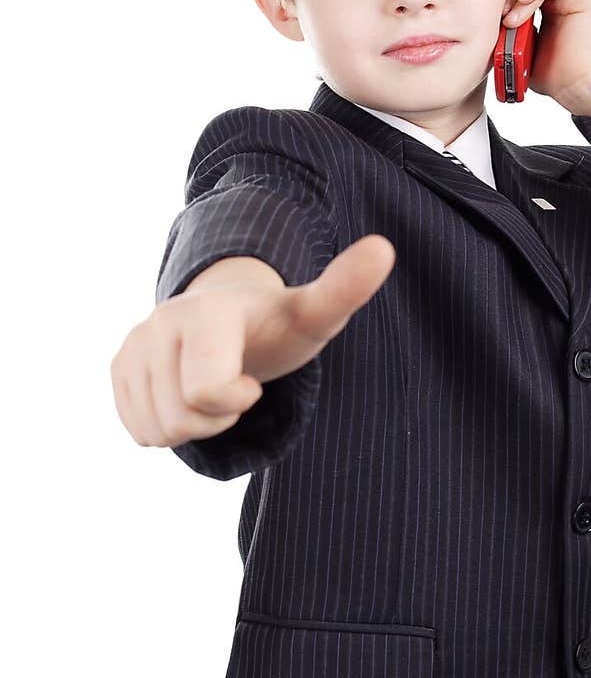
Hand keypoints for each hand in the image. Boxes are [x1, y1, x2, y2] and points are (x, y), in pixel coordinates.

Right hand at [110, 235, 395, 447]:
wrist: (237, 314)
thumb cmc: (280, 322)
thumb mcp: (315, 312)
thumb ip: (345, 287)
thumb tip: (384, 247)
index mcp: (209, 310)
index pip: (208, 391)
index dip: (236, 401)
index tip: (254, 382)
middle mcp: (162, 320)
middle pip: (182, 417)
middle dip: (216, 416)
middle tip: (236, 385)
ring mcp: (135, 342)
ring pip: (157, 429)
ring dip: (193, 424)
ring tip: (214, 387)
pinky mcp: (120, 364)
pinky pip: (137, 430)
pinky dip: (166, 426)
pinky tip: (188, 394)